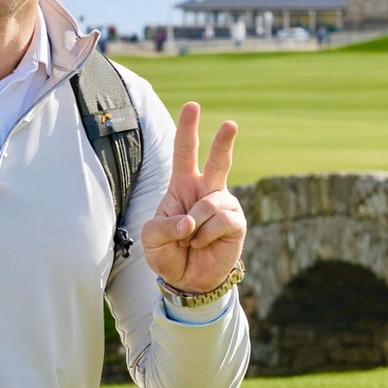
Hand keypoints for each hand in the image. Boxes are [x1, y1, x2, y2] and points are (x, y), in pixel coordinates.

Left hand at [141, 101, 245, 292]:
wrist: (188, 280)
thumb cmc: (168, 252)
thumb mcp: (151, 239)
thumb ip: (162, 227)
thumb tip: (189, 222)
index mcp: (182, 186)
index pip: (184, 153)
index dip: (187, 129)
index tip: (192, 107)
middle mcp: (206, 191)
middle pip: (218, 161)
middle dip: (224, 142)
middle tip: (230, 124)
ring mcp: (224, 205)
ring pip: (212, 203)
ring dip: (196, 225)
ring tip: (191, 240)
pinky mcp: (236, 223)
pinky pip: (221, 221)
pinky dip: (206, 236)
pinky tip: (202, 244)